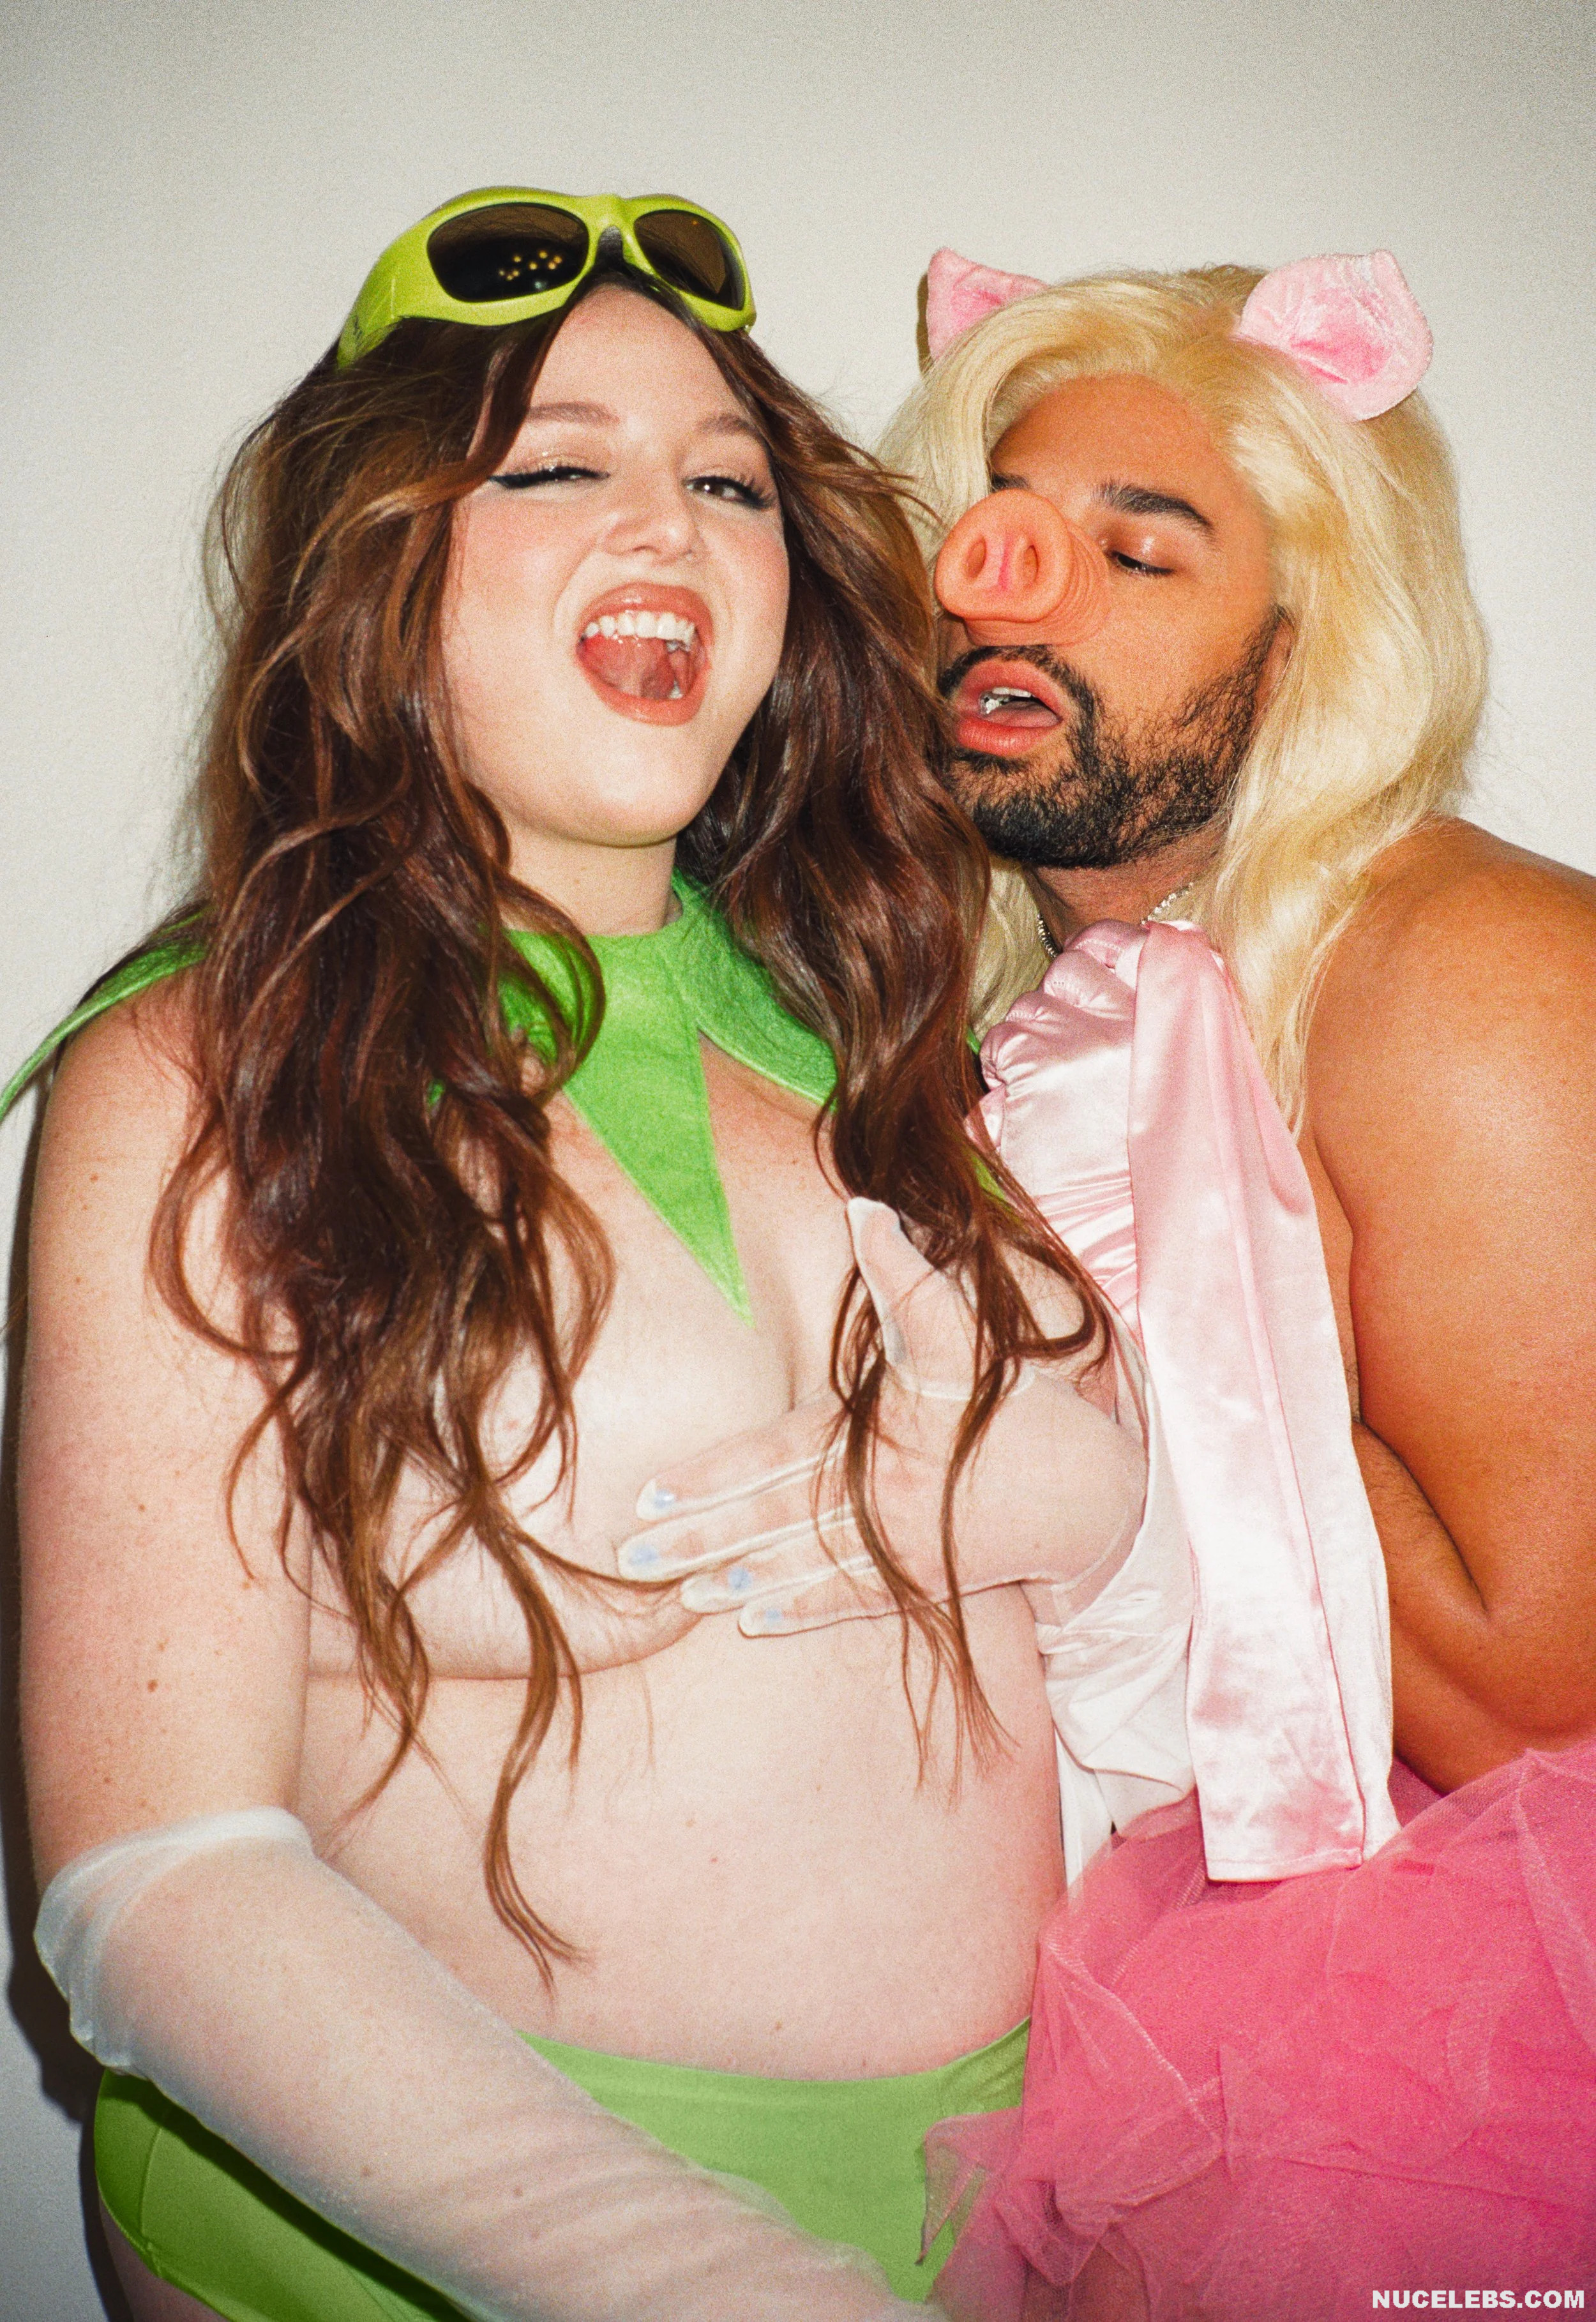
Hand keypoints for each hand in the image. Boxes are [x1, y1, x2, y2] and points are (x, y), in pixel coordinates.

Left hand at [616, 1200, 1144, 1634]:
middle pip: (772, 1517)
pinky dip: (802, 1609)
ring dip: (738, 1579)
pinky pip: (849, 1599)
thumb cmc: (1014, 1404)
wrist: (1093, 1490)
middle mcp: (878, 1492)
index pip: (773, 1455)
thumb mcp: (958, 1331)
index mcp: (874, 1430)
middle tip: (631, 1559)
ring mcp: (900, 1545)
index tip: (651, 1494)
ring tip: (682, 1595)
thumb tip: (862, 1209)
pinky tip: (753, 1620)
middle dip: (699, 1538)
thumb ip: (904, 1275)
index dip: (711, 1476)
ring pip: (802, 1564)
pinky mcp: (922, 1581)